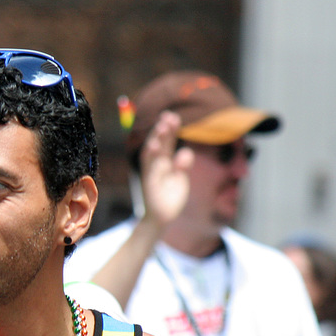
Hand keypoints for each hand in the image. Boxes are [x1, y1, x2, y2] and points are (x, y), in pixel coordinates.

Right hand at [140, 111, 192, 228]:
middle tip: (168, 116)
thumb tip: (186, 152)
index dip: (170, 130)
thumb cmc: (170, 198)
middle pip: (159, 145)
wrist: (161, 219)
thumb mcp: (180, 180)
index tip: (173, 117)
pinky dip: (151, 157)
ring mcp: (151, 174)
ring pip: (152, 154)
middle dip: (163, 130)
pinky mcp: (149, 184)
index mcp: (164, 163)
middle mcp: (156, 166)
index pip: (167, 143)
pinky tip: (154, 146)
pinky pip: (149, 169)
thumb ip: (183, 166)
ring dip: (156, 139)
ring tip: (162, 127)